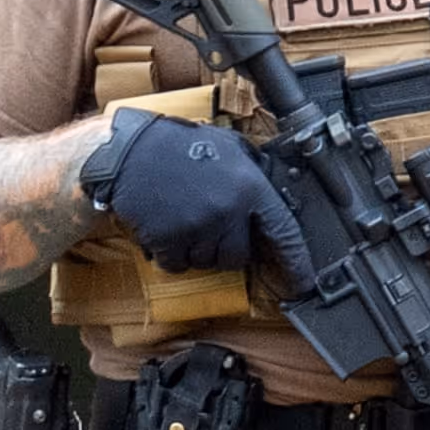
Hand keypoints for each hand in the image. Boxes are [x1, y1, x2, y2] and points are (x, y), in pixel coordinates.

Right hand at [78, 110, 313, 284]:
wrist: (128, 150)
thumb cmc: (178, 145)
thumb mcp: (229, 146)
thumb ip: (254, 168)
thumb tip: (273, 185)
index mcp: (250, 187)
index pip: (283, 232)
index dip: (296, 262)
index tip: (302, 284)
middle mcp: (228, 210)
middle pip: (239, 257)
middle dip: (227, 250)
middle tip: (209, 229)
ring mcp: (197, 227)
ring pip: (208, 262)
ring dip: (197, 252)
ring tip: (184, 222)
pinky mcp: (168, 239)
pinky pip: (178, 265)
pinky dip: (172, 256)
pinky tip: (165, 232)